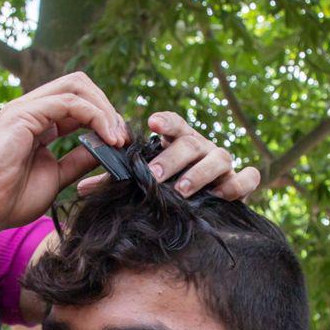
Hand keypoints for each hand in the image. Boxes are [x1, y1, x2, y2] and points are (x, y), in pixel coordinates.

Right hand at [0, 72, 126, 236]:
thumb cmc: (6, 200)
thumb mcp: (55, 177)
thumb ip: (77, 160)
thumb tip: (103, 150)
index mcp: (37, 124)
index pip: (77, 103)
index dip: (103, 118)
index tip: (120, 143)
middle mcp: (31, 110)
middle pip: (79, 85)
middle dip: (107, 107)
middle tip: (122, 137)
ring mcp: (25, 109)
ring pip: (76, 87)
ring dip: (105, 109)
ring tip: (118, 138)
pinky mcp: (22, 114)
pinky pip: (69, 102)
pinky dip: (95, 116)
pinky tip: (107, 138)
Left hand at [78, 112, 260, 200]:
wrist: (204, 208)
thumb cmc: (167, 189)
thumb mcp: (144, 183)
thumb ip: (117, 183)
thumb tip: (81, 189)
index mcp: (177, 142)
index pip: (173, 124)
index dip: (165, 122)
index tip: (152, 123)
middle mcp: (201, 148)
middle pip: (191, 142)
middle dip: (173, 158)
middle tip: (155, 176)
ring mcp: (222, 164)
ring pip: (219, 157)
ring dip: (200, 172)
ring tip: (181, 189)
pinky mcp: (240, 183)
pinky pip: (248, 178)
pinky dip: (239, 183)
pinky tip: (223, 194)